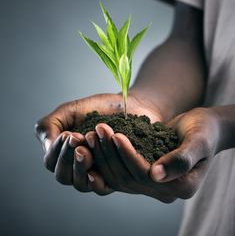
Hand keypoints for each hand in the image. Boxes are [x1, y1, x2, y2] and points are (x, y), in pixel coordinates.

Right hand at [35, 92, 161, 190]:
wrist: (131, 104)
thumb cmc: (100, 107)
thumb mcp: (70, 111)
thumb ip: (50, 124)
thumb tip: (46, 146)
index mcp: (65, 151)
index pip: (51, 160)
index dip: (57, 150)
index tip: (70, 134)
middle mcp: (78, 165)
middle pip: (63, 176)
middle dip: (67, 159)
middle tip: (77, 140)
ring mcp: (96, 173)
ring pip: (80, 184)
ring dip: (79, 168)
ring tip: (86, 150)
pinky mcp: (115, 178)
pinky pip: (101, 189)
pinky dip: (96, 183)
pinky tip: (97, 173)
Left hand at [85, 107, 220, 200]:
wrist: (203, 128)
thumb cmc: (205, 130)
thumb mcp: (199, 141)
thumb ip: (181, 160)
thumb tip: (155, 175)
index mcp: (181, 187)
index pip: (146, 175)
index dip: (128, 155)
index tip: (115, 135)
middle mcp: (165, 190)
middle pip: (128, 177)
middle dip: (111, 153)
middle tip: (98, 130)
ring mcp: (153, 184)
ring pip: (120, 176)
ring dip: (105, 154)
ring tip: (94, 132)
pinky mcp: (143, 174)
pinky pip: (120, 170)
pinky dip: (108, 155)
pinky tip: (97, 139)